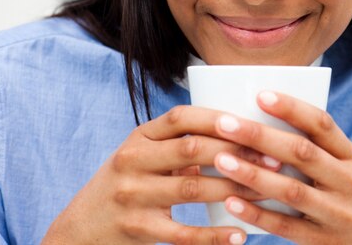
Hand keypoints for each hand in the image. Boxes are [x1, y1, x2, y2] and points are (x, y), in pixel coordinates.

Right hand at [42, 105, 280, 244]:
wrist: (79, 230)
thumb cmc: (125, 185)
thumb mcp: (142, 156)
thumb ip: (177, 144)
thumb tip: (236, 135)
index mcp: (138, 137)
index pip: (180, 117)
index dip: (216, 118)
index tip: (249, 123)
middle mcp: (132, 160)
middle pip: (191, 149)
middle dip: (235, 151)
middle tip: (272, 158)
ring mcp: (132, 195)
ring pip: (192, 188)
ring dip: (234, 188)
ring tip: (267, 190)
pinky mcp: (137, 229)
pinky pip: (183, 233)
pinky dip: (214, 235)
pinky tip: (240, 234)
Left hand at [211, 91, 351, 244]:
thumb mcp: (350, 173)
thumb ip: (321, 152)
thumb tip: (267, 121)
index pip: (323, 124)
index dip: (291, 108)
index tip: (260, 95)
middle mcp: (351, 183)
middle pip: (301, 153)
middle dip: (260, 136)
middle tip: (224, 123)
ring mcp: (339, 214)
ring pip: (291, 190)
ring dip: (252, 174)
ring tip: (221, 160)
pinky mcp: (323, 242)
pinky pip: (285, 226)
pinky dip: (257, 213)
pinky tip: (231, 202)